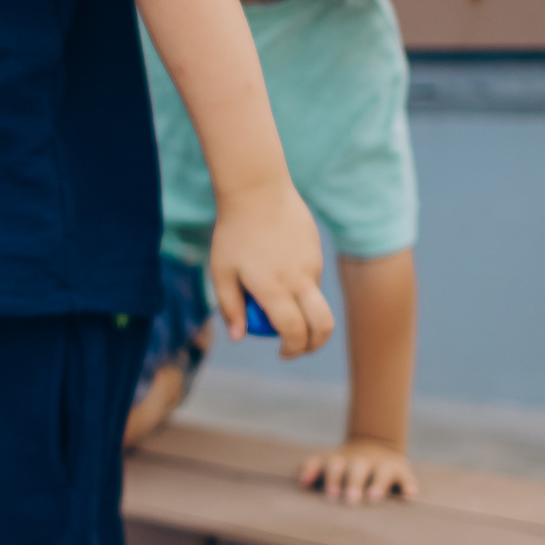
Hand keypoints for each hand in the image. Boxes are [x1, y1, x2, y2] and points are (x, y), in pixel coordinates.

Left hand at [207, 178, 334, 357]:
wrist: (257, 190)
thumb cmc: (233, 232)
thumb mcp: (220, 271)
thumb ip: (230, 306)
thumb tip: (239, 336)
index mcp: (274, 289)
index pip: (294, 332)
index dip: (292, 349)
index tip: (283, 353)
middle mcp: (299, 280)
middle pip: (323, 325)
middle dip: (315, 344)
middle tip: (299, 347)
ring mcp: (312, 264)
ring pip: (317, 300)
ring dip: (304, 311)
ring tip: (274, 296)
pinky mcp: (317, 250)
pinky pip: (314, 278)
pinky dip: (302, 286)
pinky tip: (278, 266)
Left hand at [298, 437, 417, 504]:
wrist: (373, 445)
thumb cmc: (342, 465)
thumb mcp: (324, 462)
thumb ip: (310, 468)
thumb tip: (302, 483)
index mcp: (340, 460)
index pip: (333, 465)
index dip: (331, 478)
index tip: (330, 495)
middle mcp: (361, 461)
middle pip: (357, 467)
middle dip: (353, 482)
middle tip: (350, 499)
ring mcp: (382, 465)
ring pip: (382, 471)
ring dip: (378, 484)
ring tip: (373, 498)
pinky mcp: (402, 471)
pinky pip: (407, 478)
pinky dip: (408, 486)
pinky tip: (409, 496)